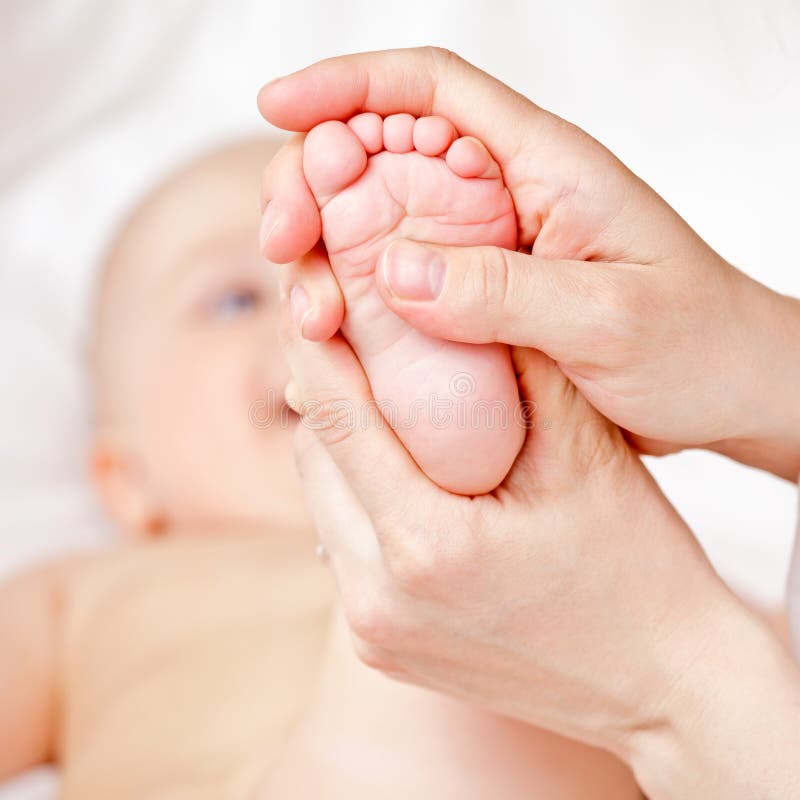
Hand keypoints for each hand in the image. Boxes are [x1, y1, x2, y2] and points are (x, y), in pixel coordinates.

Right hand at [258, 47, 799, 479]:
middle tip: (279, 240)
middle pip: (388, 149)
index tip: (277, 106)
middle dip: (315, 178)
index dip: (348, 85)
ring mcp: (492, 245)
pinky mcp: (486, 294)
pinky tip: (337, 329)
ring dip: (328, 248)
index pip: (433, 88)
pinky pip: (406, 279)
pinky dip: (361, 295)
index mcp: (547, 166)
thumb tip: (390, 268)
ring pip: (386, 219)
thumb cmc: (696, 346)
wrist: (729, 390)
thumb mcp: (610, 319)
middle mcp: (509, 195)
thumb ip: (504, 292)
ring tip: (305, 304)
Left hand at [279, 295, 799, 798]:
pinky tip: (401, 475)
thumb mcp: (586, 452)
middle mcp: (378, 599)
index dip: (317, 349)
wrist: (662, 684)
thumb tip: (451, 301)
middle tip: (352, 341)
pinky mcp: (377, 647)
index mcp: (427, 547)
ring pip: (321, 504)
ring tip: (381, 403)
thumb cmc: (637, 567)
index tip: (311, 298)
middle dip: (328, 392)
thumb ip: (515, 368)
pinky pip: (340, 548)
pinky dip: (357, 499)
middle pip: (315, 461)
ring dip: (341, 448)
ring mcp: (372, 631)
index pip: (338, 422)